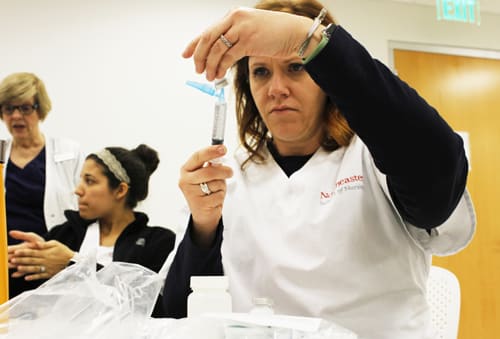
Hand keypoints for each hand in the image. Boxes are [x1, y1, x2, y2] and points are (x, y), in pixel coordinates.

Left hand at [9, 231, 73, 280]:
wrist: (72, 261)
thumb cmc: (63, 251)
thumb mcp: (55, 244)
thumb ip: (45, 244)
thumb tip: (35, 243)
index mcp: (46, 253)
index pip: (33, 252)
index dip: (24, 252)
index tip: (16, 252)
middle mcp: (45, 260)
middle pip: (31, 260)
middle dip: (21, 260)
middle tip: (12, 260)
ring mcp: (47, 268)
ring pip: (34, 268)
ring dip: (25, 269)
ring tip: (18, 268)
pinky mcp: (49, 274)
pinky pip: (40, 276)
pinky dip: (33, 277)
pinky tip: (27, 278)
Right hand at [178, 145, 232, 246]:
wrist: (203, 213)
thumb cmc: (206, 190)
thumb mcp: (206, 175)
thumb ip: (211, 164)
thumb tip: (220, 151)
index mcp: (186, 169)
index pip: (198, 156)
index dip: (211, 151)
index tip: (223, 148)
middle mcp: (185, 180)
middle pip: (209, 171)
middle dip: (223, 171)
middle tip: (230, 172)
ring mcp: (190, 193)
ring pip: (215, 183)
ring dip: (221, 186)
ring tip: (216, 190)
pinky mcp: (199, 204)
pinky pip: (218, 195)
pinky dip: (220, 196)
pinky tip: (214, 199)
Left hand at [183, 7, 311, 79]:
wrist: (295, 33)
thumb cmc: (276, 34)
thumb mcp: (251, 30)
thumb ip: (235, 36)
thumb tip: (219, 52)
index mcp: (234, 15)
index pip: (208, 30)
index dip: (194, 44)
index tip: (186, 54)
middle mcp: (235, 19)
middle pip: (207, 39)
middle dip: (199, 56)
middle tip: (197, 69)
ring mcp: (242, 28)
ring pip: (216, 49)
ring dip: (210, 65)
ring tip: (209, 76)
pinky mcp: (249, 40)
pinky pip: (229, 56)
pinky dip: (222, 67)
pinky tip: (220, 74)